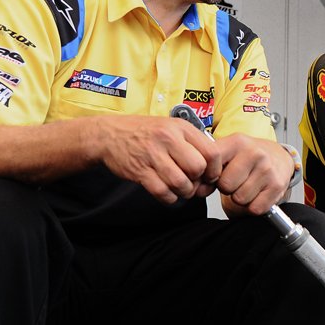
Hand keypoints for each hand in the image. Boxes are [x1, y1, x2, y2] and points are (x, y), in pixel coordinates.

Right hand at [94, 116, 217, 203]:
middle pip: (198, 169)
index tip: (210, 175)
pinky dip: (170, 198)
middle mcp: (167, 139)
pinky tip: (168, 192)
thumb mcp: (171, 127)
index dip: (215, 169)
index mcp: (180, 127)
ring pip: (181, 183)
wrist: (109, 135)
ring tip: (181, 189)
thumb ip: (192, 141)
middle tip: (194, 184)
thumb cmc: (144, 132)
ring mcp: (152, 155)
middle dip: (199, 182)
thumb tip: (214, 164)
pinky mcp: (139, 171)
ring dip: (185, 192)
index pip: (211, 152)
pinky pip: (163, 192)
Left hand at [211, 134, 295, 216]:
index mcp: (237, 142)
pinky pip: (255, 208)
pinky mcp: (277, 186)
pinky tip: (257, 194)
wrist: (279, 157)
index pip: (211, 165)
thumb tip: (199, 186)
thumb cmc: (249, 157)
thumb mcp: (229, 150)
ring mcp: (267, 170)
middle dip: (227, 188)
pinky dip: (254, 206)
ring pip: (240, 199)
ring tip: (246, 186)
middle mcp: (254, 153)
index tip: (215, 175)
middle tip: (235, 181)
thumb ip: (211, 163)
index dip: (209, 176)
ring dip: (241, 198)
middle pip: (225, 186)